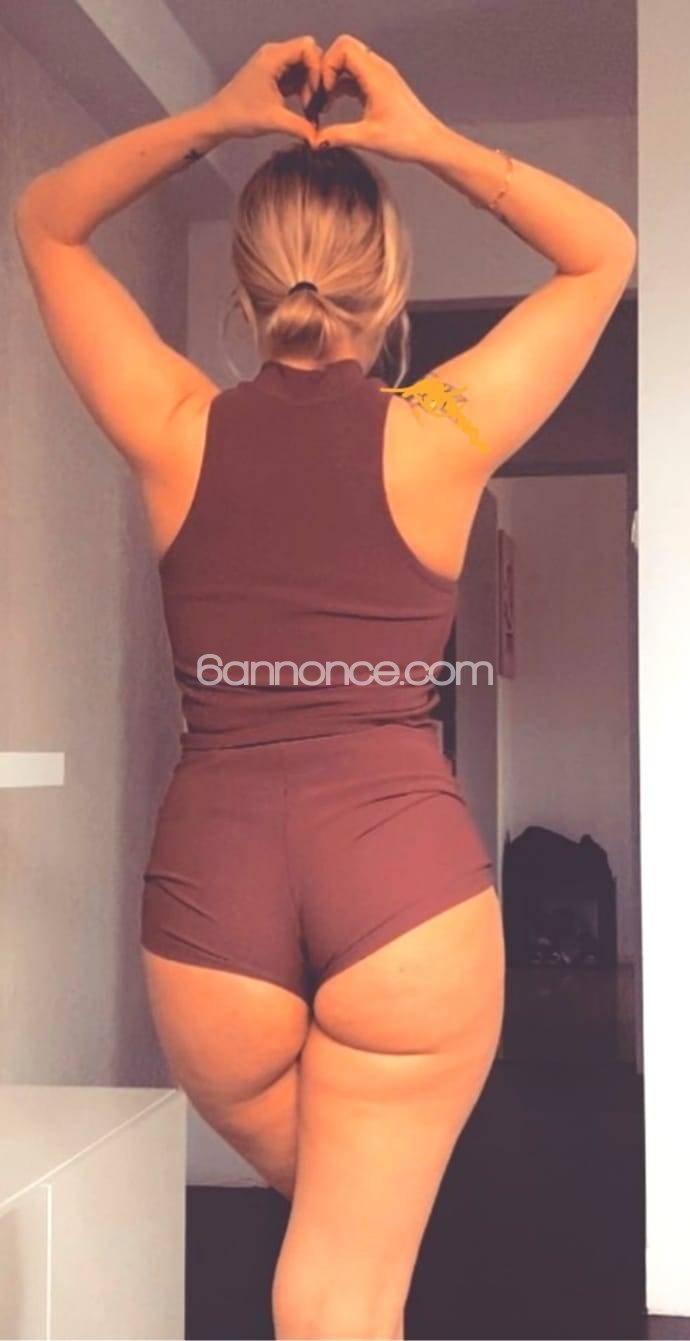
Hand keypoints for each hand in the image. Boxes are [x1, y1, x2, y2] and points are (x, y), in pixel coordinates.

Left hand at [204, 37, 321, 143]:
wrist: (219, 120)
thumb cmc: (240, 115)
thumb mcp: (274, 121)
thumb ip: (300, 127)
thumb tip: (320, 139)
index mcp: (273, 57)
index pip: (307, 47)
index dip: (317, 68)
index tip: (316, 92)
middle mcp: (274, 54)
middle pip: (308, 54)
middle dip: (316, 77)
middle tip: (315, 102)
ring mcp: (274, 64)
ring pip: (303, 66)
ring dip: (310, 85)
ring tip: (309, 108)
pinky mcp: (273, 75)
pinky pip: (296, 75)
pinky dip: (303, 89)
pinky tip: (304, 107)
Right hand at [312, 35, 443, 160]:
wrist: (430, 142)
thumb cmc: (405, 139)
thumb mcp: (367, 138)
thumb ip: (338, 135)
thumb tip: (314, 141)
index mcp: (376, 75)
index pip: (344, 48)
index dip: (328, 65)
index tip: (325, 91)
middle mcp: (379, 69)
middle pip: (345, 50)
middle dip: (328, 68)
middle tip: (321, 94)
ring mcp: (381, 76)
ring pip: (350, 62)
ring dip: (335, 77)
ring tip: (326, 102)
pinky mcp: (381, 86)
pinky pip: (356, 75)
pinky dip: (343, 85)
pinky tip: (335, 105)